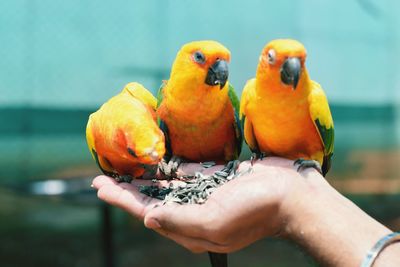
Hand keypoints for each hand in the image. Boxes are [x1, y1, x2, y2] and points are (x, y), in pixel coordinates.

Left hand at [92, 157, 312, 252]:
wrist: (291, 195)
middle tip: (104, 179)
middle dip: (128, 190)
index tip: (102, 188)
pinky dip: (168, 168)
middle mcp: (193, 212)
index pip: (147, 213)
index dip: (123, 201)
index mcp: (190, 228)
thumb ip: (179, 221)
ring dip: (145, 178)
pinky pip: (186, 173)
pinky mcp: (215, 179)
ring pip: (166, 187)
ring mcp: (204, 195)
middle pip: (152, 200)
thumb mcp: (214, 221)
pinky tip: (156, 163)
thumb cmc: (255, 210)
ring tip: (125, 170)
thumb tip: (147, 220)